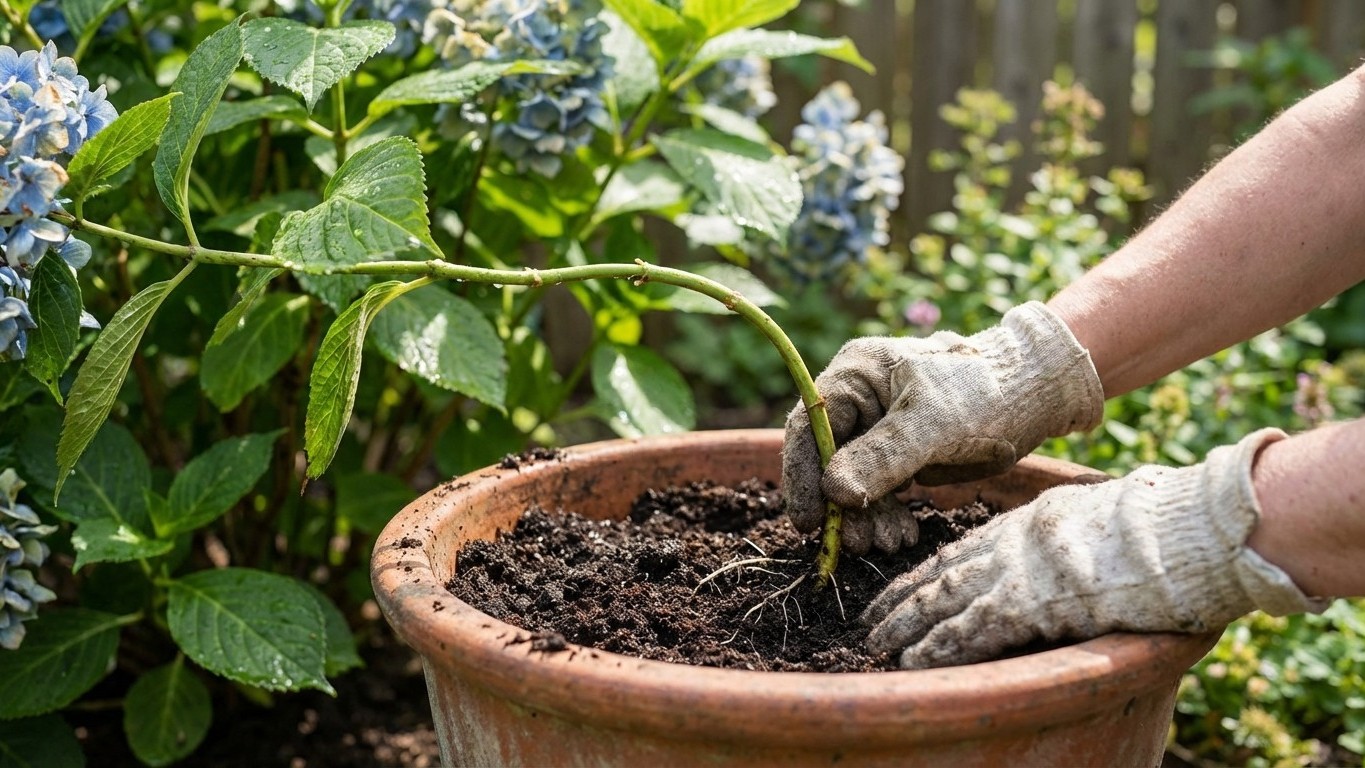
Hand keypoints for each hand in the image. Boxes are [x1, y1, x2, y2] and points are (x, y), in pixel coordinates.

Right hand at [782, 301, 1103, 553]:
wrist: (1038, 393)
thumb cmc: (988, 393)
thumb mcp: (934, 425)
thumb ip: (883, 456)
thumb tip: (833, 492)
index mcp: (855, 373)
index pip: (809, 426)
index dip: (803, 475)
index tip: (809, 522)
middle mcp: (858, 397)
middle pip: (827, 458)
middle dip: (842, 504)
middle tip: (858, 544)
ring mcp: (877, 426)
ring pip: (853, 479)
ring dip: (865, 516)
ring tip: (888, 543)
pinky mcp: (899, 450)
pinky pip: (880, 488)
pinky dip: (887, 513)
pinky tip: (902, 534)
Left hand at [861, 429, 1328, 667]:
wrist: (1179, 527)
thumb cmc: (1159, 525)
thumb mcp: (1098, 518)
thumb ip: (1067, 537)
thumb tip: (1067, 559)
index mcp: (1026, 521)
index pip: (959, 549)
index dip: (923, 573)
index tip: (896, 590)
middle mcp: (1009, 544)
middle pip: (939, 574)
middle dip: (900, 601)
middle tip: (868, 622)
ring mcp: (1016, 571)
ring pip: (942, 601)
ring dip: (905, 627)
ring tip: (875, 646)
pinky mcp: (1029, 602)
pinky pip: (971, 629)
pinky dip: (939, 647)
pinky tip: (915, 662)